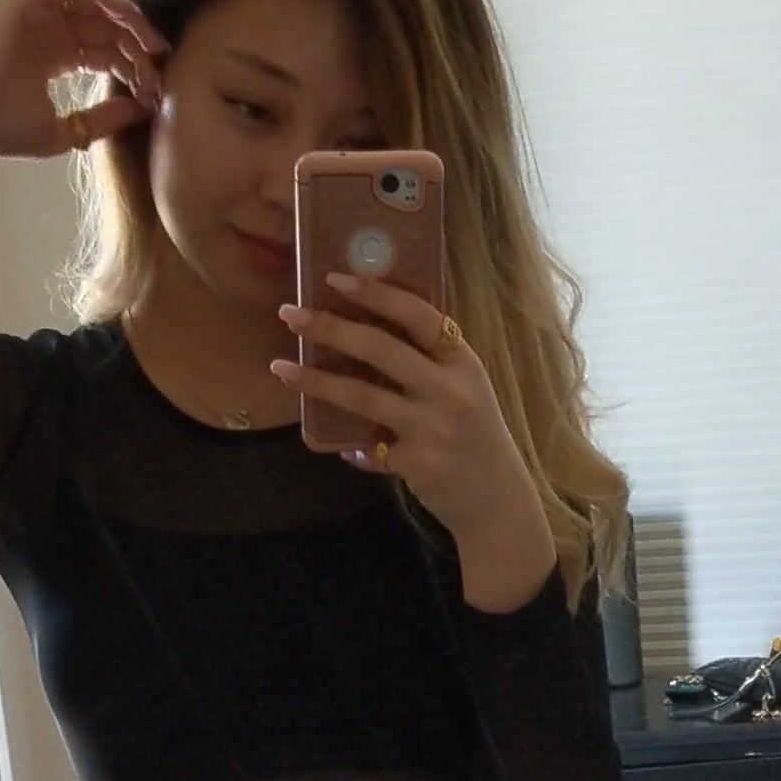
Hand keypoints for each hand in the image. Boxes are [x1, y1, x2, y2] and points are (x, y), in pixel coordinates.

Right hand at [0, 0, 167, 162]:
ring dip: (126, 19)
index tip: (155, 89)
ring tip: (151, 43)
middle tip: (161, 65)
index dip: (131, 67)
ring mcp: (34, 9)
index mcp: (52, 56)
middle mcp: (46, 28)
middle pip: (103, 28)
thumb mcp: (65, 132)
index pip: (102, 52)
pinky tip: (127, 18)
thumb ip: (102, 119)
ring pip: (93, 4)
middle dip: (135, 45)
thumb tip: (141, 110)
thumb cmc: (1, 129)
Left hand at [272, 276, 555, 592]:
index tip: (335, 278)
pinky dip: (352, 448)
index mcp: (462, 362)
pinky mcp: (417, 465)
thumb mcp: (466, 389)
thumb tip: (366, 329)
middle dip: (331, 328)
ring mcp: (433, 429)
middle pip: (381, 349)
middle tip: (290, 315)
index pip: (418, 315)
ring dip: (317, 380)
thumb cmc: (475, 437)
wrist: (498, 502)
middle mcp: (450, 391)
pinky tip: (342, 448)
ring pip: (363, 396)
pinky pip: (369, 449)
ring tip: (281, 368)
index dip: (376, 293)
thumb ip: (429, 362)